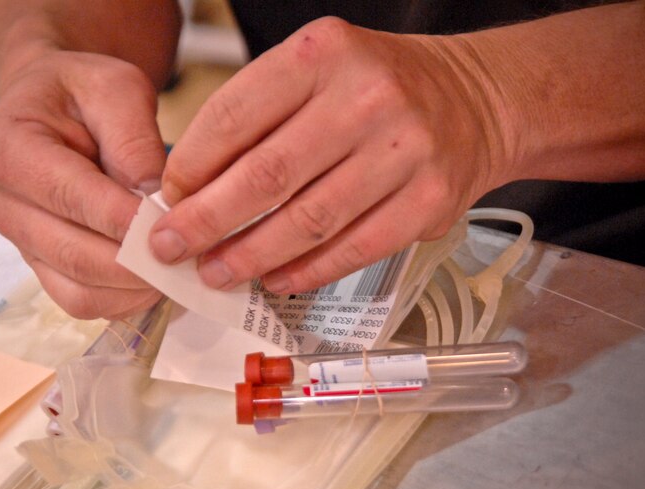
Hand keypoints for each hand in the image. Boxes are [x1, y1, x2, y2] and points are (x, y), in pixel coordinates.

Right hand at [0, 50, 164, 317]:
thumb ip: (133, 137)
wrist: (55, 108)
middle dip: (140, 264)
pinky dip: (127, 300)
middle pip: (76, 257)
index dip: (128, 220)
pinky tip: (160, 277)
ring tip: (179, 268)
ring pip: (81, 295)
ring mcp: (24, 246)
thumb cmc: (83, 93)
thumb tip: (154, 197)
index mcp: (10, 151)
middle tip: (191, 256)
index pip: (73, 199)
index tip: (176, 225)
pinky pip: (86, 303)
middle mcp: (7, 207)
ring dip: (137, 290)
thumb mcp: (114, 88)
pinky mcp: (46, 269)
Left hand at [151, 17, 512, 292]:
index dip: (191, 167)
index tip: (168, 199)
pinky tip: (276, 280)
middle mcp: (366, 96)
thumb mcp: (317, 69)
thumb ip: (259, 115)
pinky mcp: (429, 200)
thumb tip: (193, 187)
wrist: (475, 99)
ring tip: (216, 272)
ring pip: (307, 221)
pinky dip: (307, 271)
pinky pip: (354, 249)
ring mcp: (403, 151)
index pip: (234, 115)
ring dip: (251, 256)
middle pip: (266, 175)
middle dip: (207, 222)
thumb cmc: (378, 87)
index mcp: (323, 53)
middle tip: (171, 248)